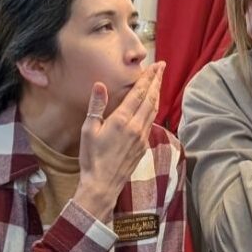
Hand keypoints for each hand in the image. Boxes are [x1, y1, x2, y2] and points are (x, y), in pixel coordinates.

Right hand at [76, 63, 163, 219]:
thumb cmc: (92, 158)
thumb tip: (99, 85)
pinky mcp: (143, 147)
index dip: (148, 77)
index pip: (139, 93)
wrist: (103, 185)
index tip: (156, 66)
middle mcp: (136, 127)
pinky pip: (151, 122)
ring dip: (157, 94)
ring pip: (153, 110)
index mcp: (122, 121)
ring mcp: (141, 138)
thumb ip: (96, 106)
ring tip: (159, 83)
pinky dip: (153, 109)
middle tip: (162, 67)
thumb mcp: (89, 130)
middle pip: (151, 99)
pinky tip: (152, 106)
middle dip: (156, 81)